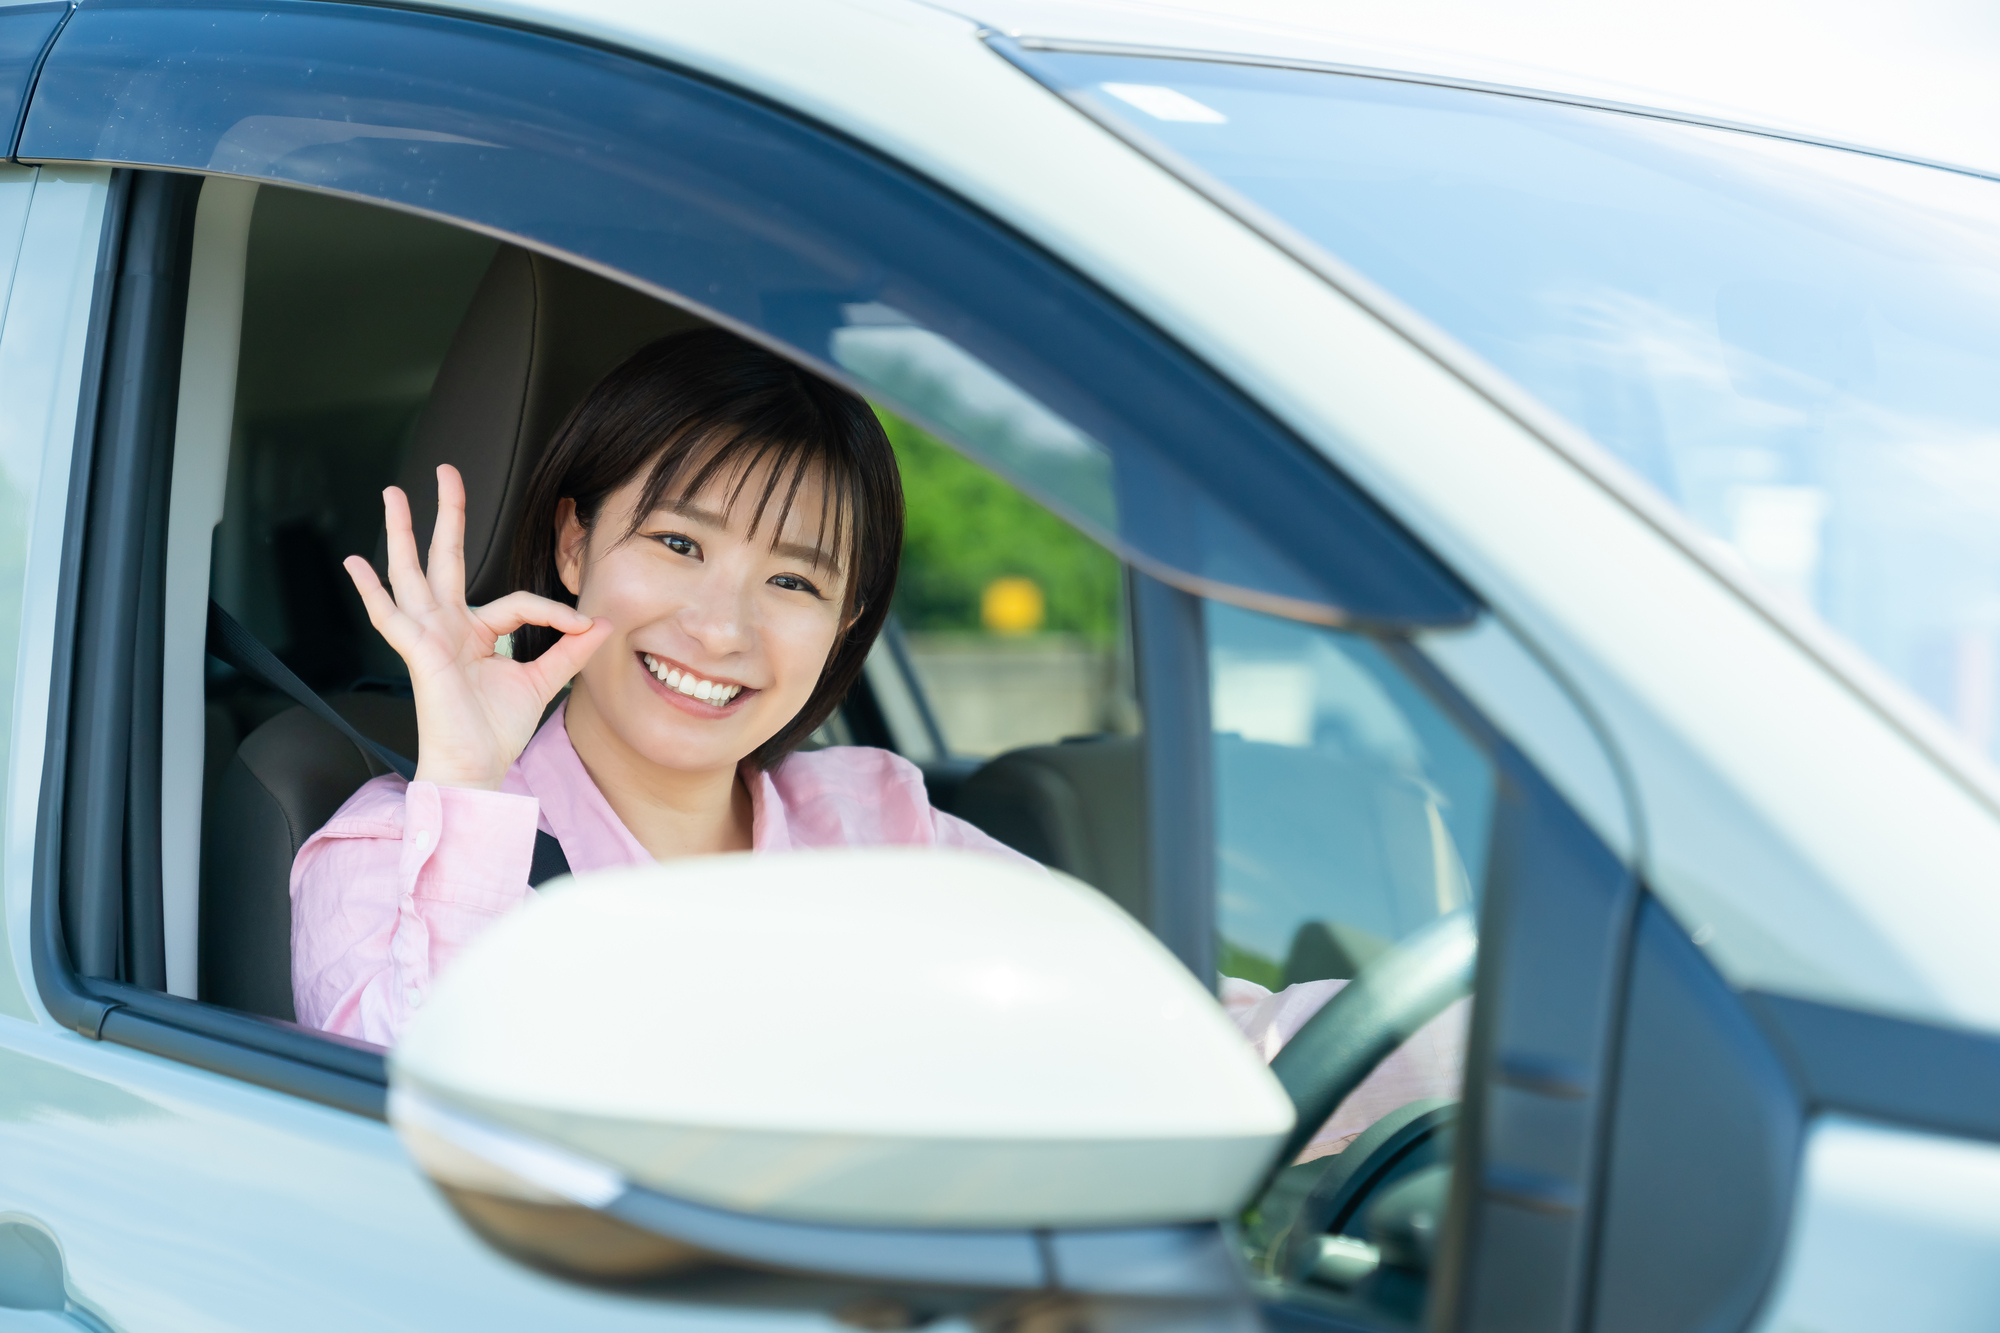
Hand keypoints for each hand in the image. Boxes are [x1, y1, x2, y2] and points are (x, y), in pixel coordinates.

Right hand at [344, 464, 611, 789]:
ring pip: (413, 573)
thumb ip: (570, 651)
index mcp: (477, 633)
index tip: (583, 626)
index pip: (518, 600)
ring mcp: (429, 636)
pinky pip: (390, 616)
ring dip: (403, 532)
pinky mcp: (417, 652)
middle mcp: (449, 627)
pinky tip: (355, 563)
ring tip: (393, 494)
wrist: (476, 768)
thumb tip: (602, 624)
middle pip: (446, 560)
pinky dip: (370, 590)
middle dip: (447, 515)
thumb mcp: (543, 682)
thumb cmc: (497, 731)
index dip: (555, 611)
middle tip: (446, 473)